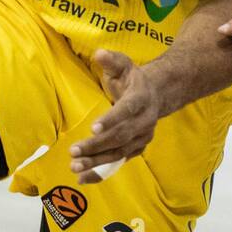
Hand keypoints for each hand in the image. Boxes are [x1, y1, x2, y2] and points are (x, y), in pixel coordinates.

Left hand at [69, 49, 159, 183]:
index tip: (93, 127)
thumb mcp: (124, 64)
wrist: (157, 94)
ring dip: (97, 162)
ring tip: (75, 166)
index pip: (127, 110)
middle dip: (97, 145)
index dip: (112, 119)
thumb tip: (99, 53)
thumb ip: (111, 60)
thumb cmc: (133, 79)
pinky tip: (83, 178)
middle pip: (121, 136)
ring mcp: (142, 136)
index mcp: (141, 98)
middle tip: (74, 151)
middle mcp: (145, 120)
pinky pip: (119, 163)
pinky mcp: (137, 148)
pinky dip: (102, 172)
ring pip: (120, 152)